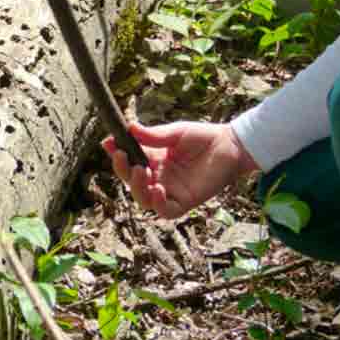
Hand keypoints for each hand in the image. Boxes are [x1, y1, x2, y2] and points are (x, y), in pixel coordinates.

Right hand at [103, 122, 256, 219]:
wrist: (231, 146)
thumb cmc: (203, 137)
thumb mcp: (176, 133)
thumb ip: (154, 136)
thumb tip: (129, 128)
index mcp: (152, 160)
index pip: (128, 161)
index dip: (116, 154)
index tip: (108, 143)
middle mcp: (158, 177)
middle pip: (131, 181)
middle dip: (123, 170)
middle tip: (123, 157)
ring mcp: (170, 191)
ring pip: (144, 199)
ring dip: (138, 187)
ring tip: (142, 172)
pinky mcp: (185, 202)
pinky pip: (166, 211)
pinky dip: (158, 204)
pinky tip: (158, 190)